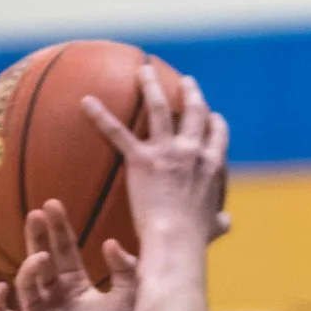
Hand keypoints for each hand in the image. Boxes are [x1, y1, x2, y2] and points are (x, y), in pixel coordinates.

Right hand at [0, 202, 140, 310]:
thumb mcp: (131, 296)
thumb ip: (125, 268)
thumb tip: (109, 243)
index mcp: (78, 289)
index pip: (64, 251)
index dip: (58, 229)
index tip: (51, 203)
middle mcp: (57, 300)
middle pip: (41, 261)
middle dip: (36, 237)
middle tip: (34, 214)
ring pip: (25, 285)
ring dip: (29, 269)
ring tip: (39, 258)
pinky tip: (1, 288)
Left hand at [75, 60, 231, 257]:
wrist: (176, 240)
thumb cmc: (194, 240)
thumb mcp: (214, 228)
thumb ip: (218, 221)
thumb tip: (225, 221)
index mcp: (212, 165)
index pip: (218, 135)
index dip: (215, 123)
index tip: (212, 117)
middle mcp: (193, 150)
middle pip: (194, 111)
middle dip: (190, 93)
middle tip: (185, 82)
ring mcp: (167, 151)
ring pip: (159, 107)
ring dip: (151, 85)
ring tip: (143, 70)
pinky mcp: (141, 160)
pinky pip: (116, 132)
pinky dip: (99, 116)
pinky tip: (85, 102)